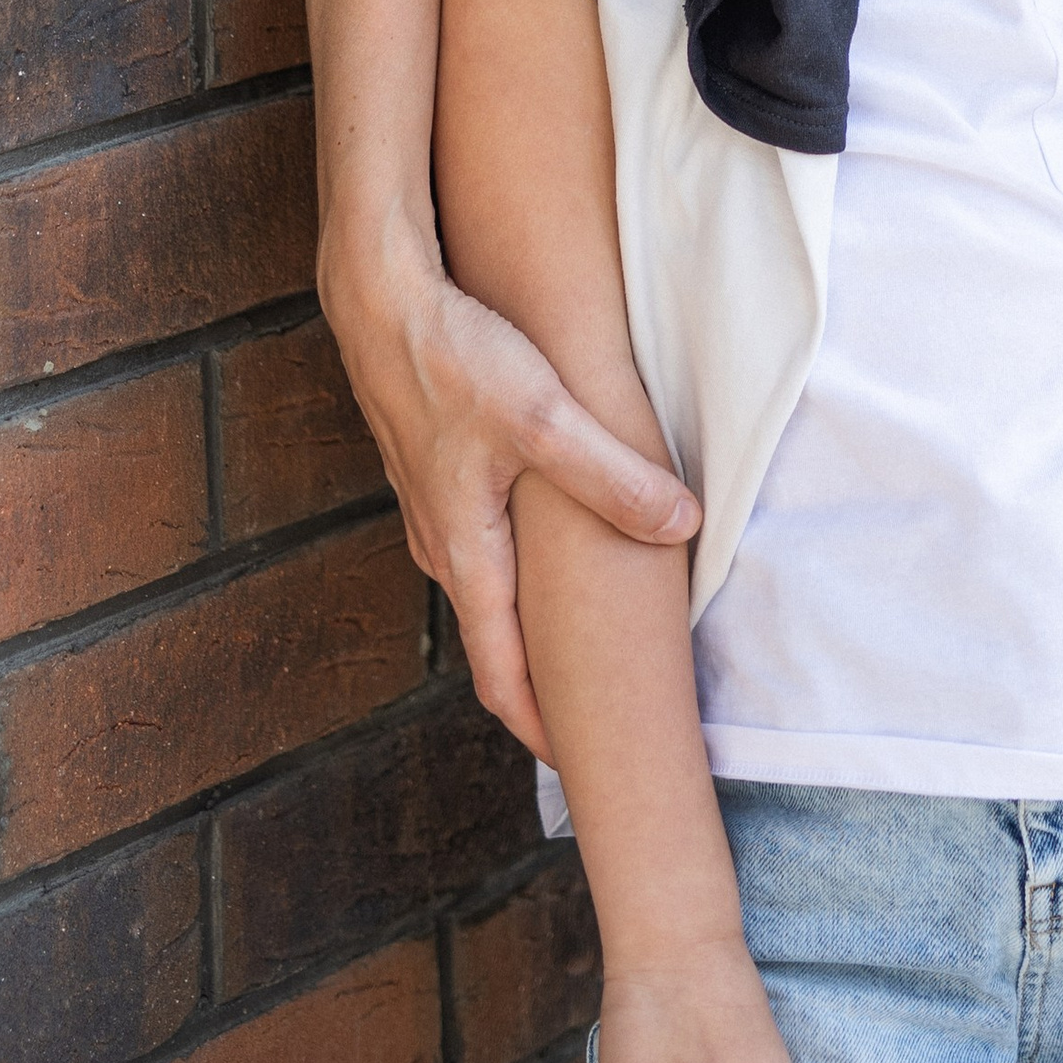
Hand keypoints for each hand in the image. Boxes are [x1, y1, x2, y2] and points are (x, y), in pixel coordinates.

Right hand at [320, 223, 697, 759]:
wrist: (379, 298)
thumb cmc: (454, 359)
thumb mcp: (545, 419)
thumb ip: (613, 477)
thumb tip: (683, 524)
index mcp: (465, 554)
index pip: (501, 674)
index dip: (540, 725)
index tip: (579, 764)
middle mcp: (442, 545)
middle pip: (494, 639)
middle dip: (540, 682)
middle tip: (592, 712)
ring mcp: (434, 507)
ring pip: (485, 587)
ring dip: (527, 622)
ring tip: (579, 638)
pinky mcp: (437, 468)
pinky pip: (479, 542)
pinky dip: (514, 568)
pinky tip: (547, 544)